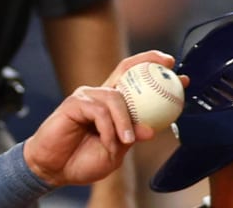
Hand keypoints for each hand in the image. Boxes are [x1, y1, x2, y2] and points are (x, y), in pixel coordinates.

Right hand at [21, 52, 183, 187]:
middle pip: (127, 69)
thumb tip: (151, 129)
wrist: (54, 171)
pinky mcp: (74, 103)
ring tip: (128, 140)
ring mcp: (88, 96)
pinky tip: (111, 141)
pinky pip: (100, 111)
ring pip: (117, 98)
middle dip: (150, 62)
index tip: (178, 74)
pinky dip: (108, 129)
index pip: (136, 80)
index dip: (156, 73)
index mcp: (114, 105)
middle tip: (169, 68)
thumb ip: (131, 137)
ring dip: (124, 122)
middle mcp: (102, 95)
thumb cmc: (82, 161)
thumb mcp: (115, 152)